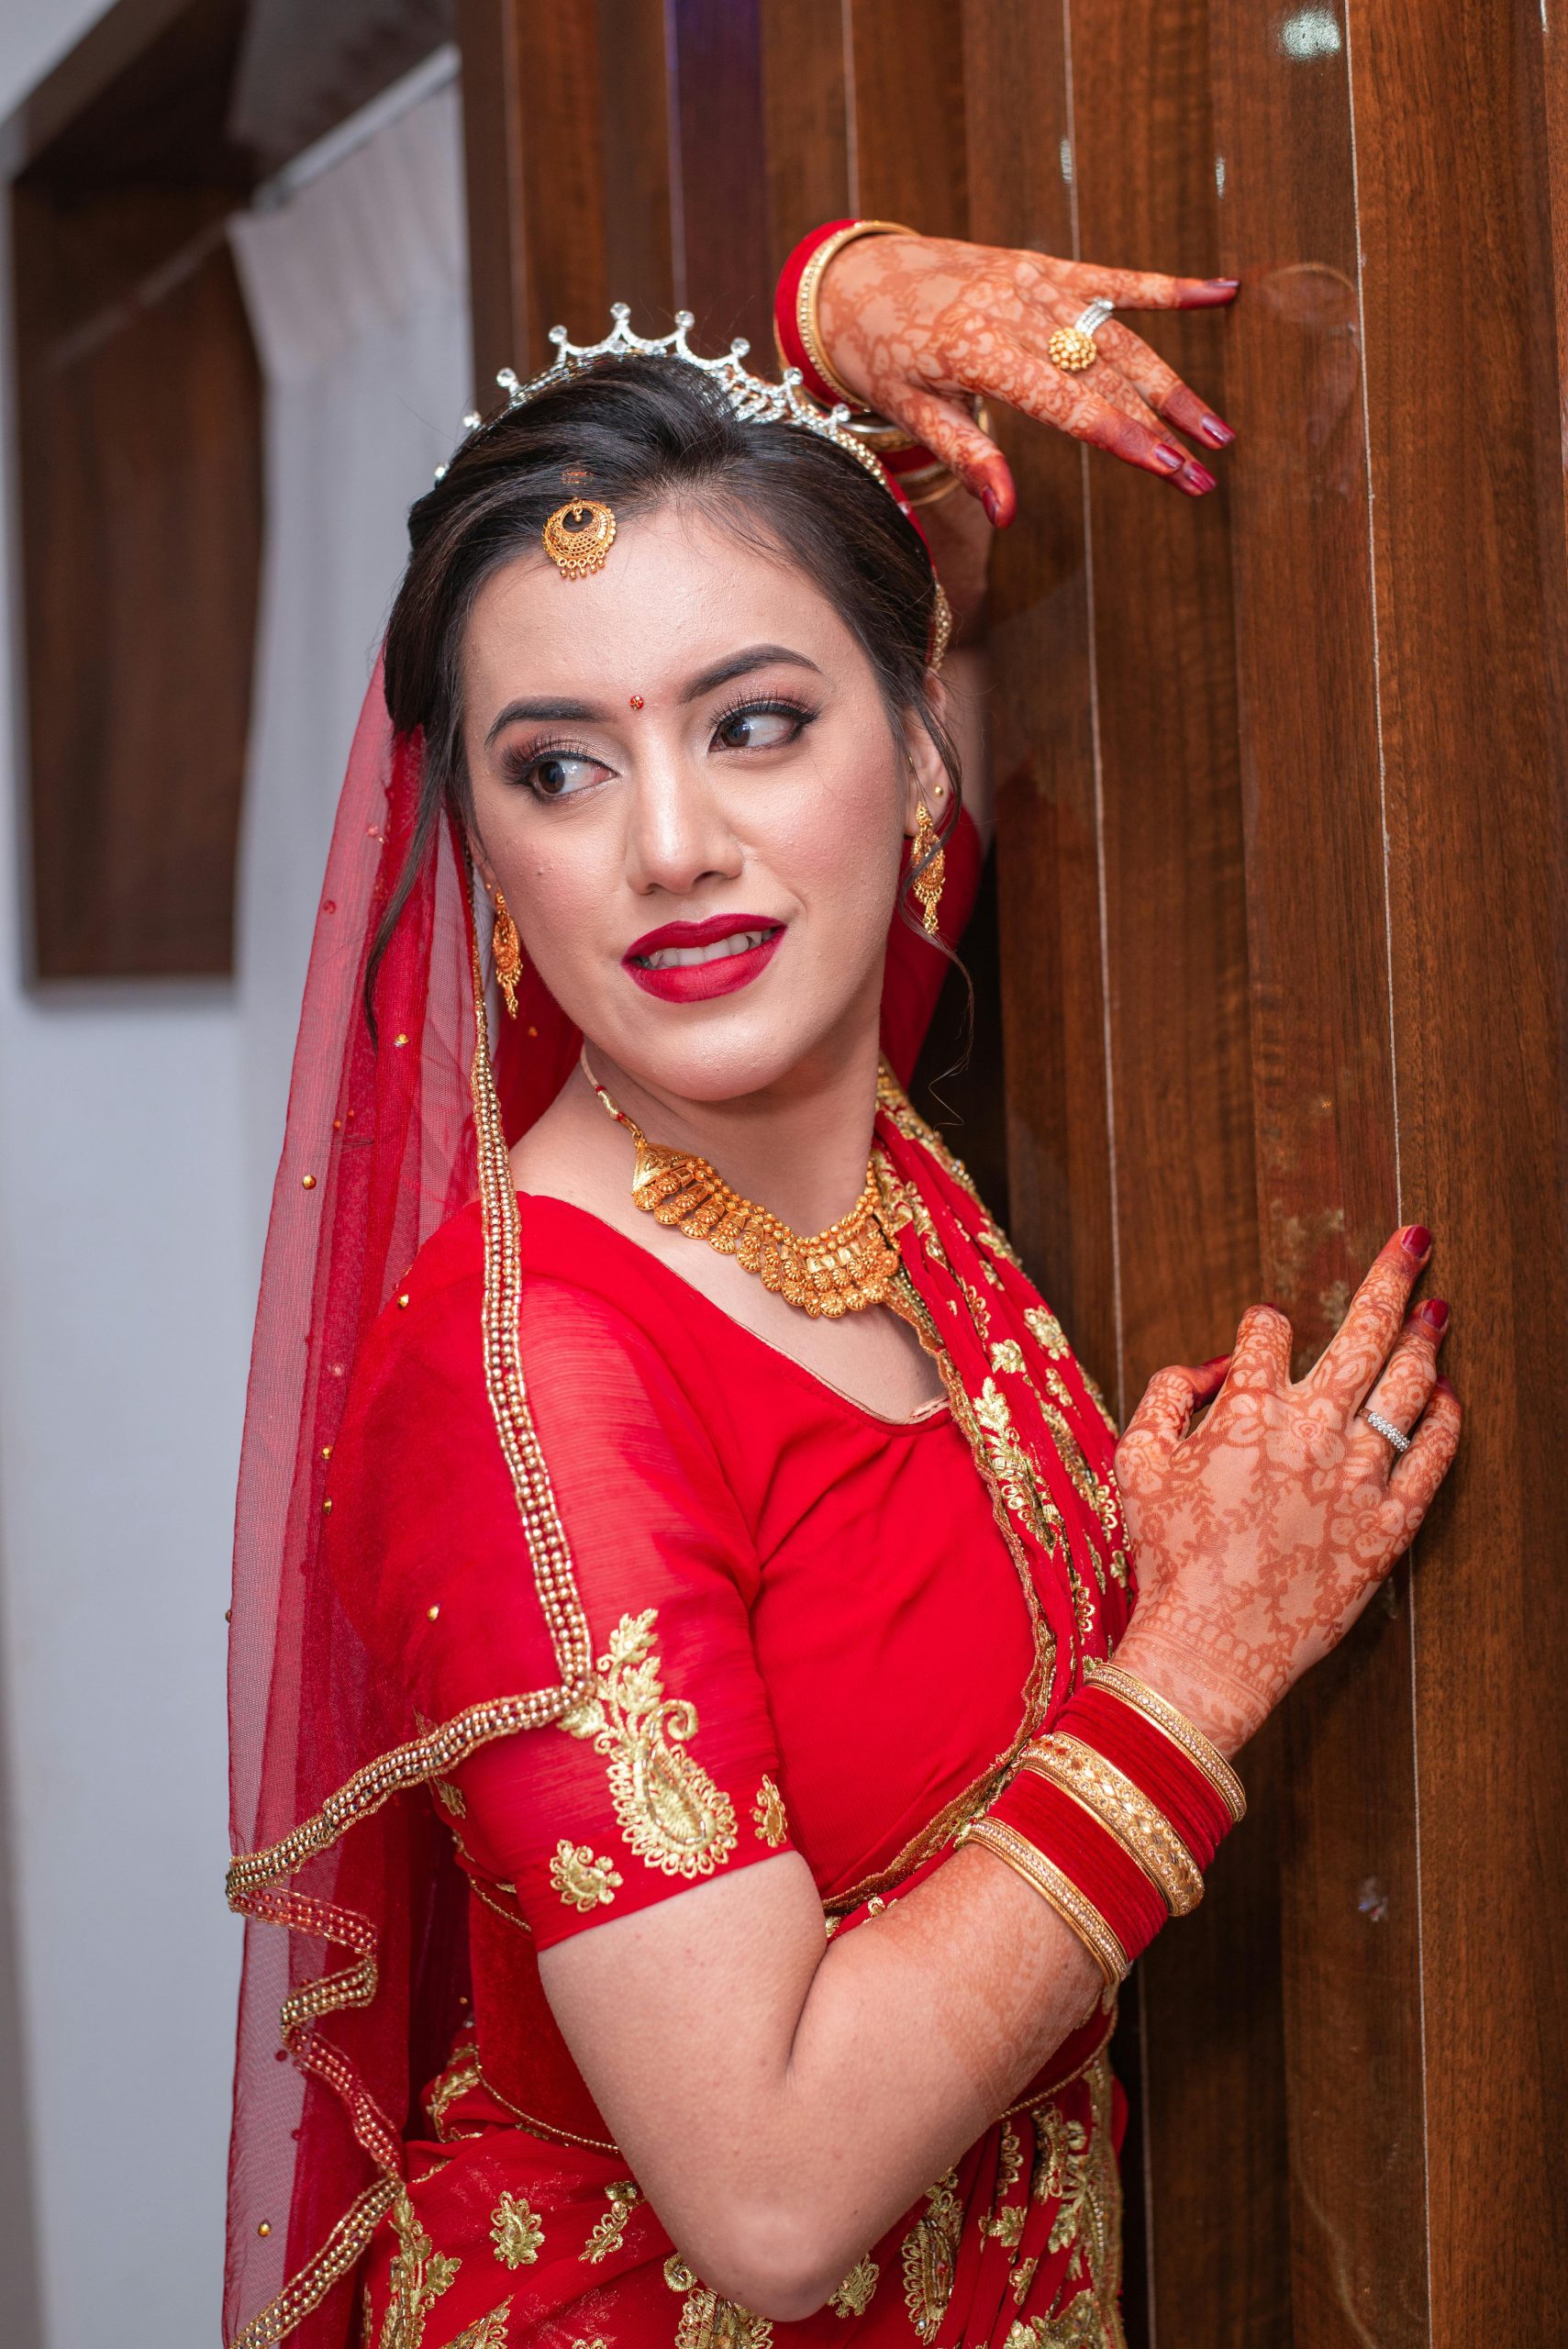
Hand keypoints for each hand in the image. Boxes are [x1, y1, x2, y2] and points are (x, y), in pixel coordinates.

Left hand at [817, 231, 1238, 521]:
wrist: (856, 279)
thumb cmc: (881, 356)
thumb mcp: (910, 413)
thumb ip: (968, 457)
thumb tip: (1007, 514)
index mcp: (978, 351)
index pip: (1066, 403)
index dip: (1122, 437)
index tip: (1168, 467)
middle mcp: (1014, 310)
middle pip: (1105, 375)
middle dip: (1161, 425)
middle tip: (1206, 471)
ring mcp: (1034, 282)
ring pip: (1119, 337)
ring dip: (1172, 383)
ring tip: (1216, 428)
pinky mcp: (1043, 266)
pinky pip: (1114, 278)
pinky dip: (1168, 287)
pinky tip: (1223, 292)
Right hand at [1111, 1227, 1461, 1755]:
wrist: (1210, 1646)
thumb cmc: (1165, 1556)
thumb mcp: (1136, 1462)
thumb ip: (1166, 1397)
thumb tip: (1209, 1369)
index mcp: (1247, 1408)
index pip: (1266, 1331)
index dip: (1260, 1328)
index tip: (1262, 1335)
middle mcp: (1311, 1429)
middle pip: (1362, 1332)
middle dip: (1390, 1277)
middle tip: (1417, 1238)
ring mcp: (1357, 1476)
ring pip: (1406, 1387)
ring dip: (1425, 1339)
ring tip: (1438, 1309)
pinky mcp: (1388, 1524)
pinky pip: (1432, 1460)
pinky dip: (1444, 1421)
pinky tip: (1446, 1395)